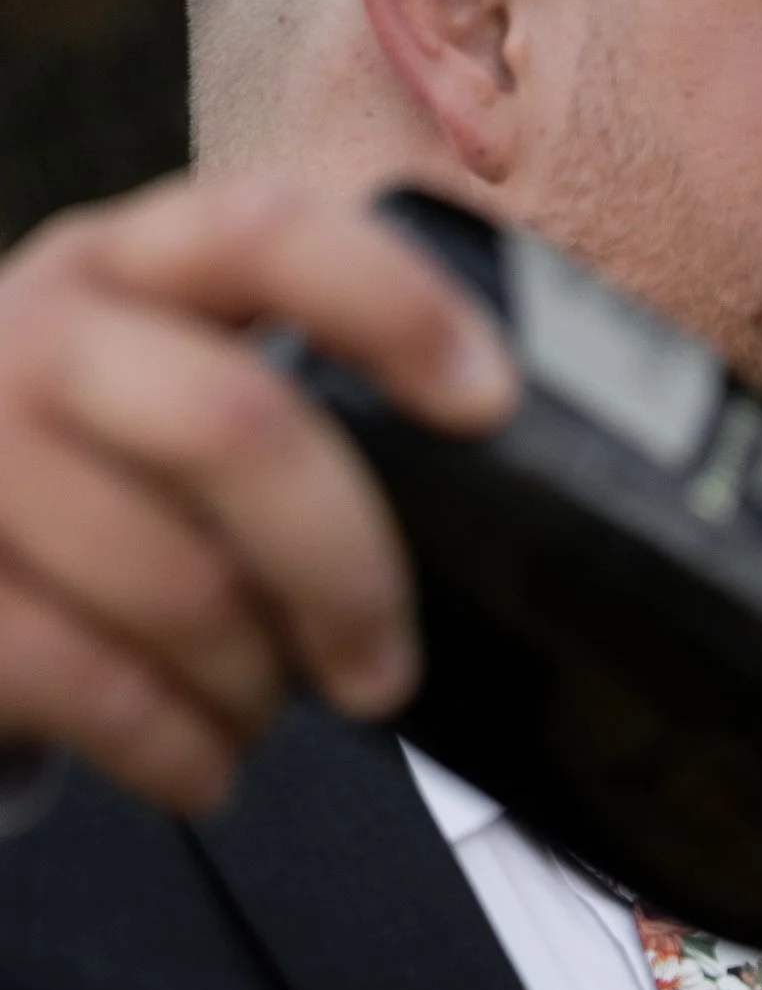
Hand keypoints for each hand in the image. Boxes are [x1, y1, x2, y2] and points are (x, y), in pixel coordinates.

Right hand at [0, 173, 518, 815]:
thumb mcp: (167, 402)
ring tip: (255, 699)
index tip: (488, 400)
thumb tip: (477, 498)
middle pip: (238, 430)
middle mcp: (40, 339)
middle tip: (381, 666)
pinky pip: (111, 696)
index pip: (266, 235)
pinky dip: (188, 753)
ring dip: (258, 686)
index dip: (393, 307)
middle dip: (345, 572)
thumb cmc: (87, 489)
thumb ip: (287, 412)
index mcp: (125, 270)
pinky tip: (197, 754)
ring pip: (184, 591)